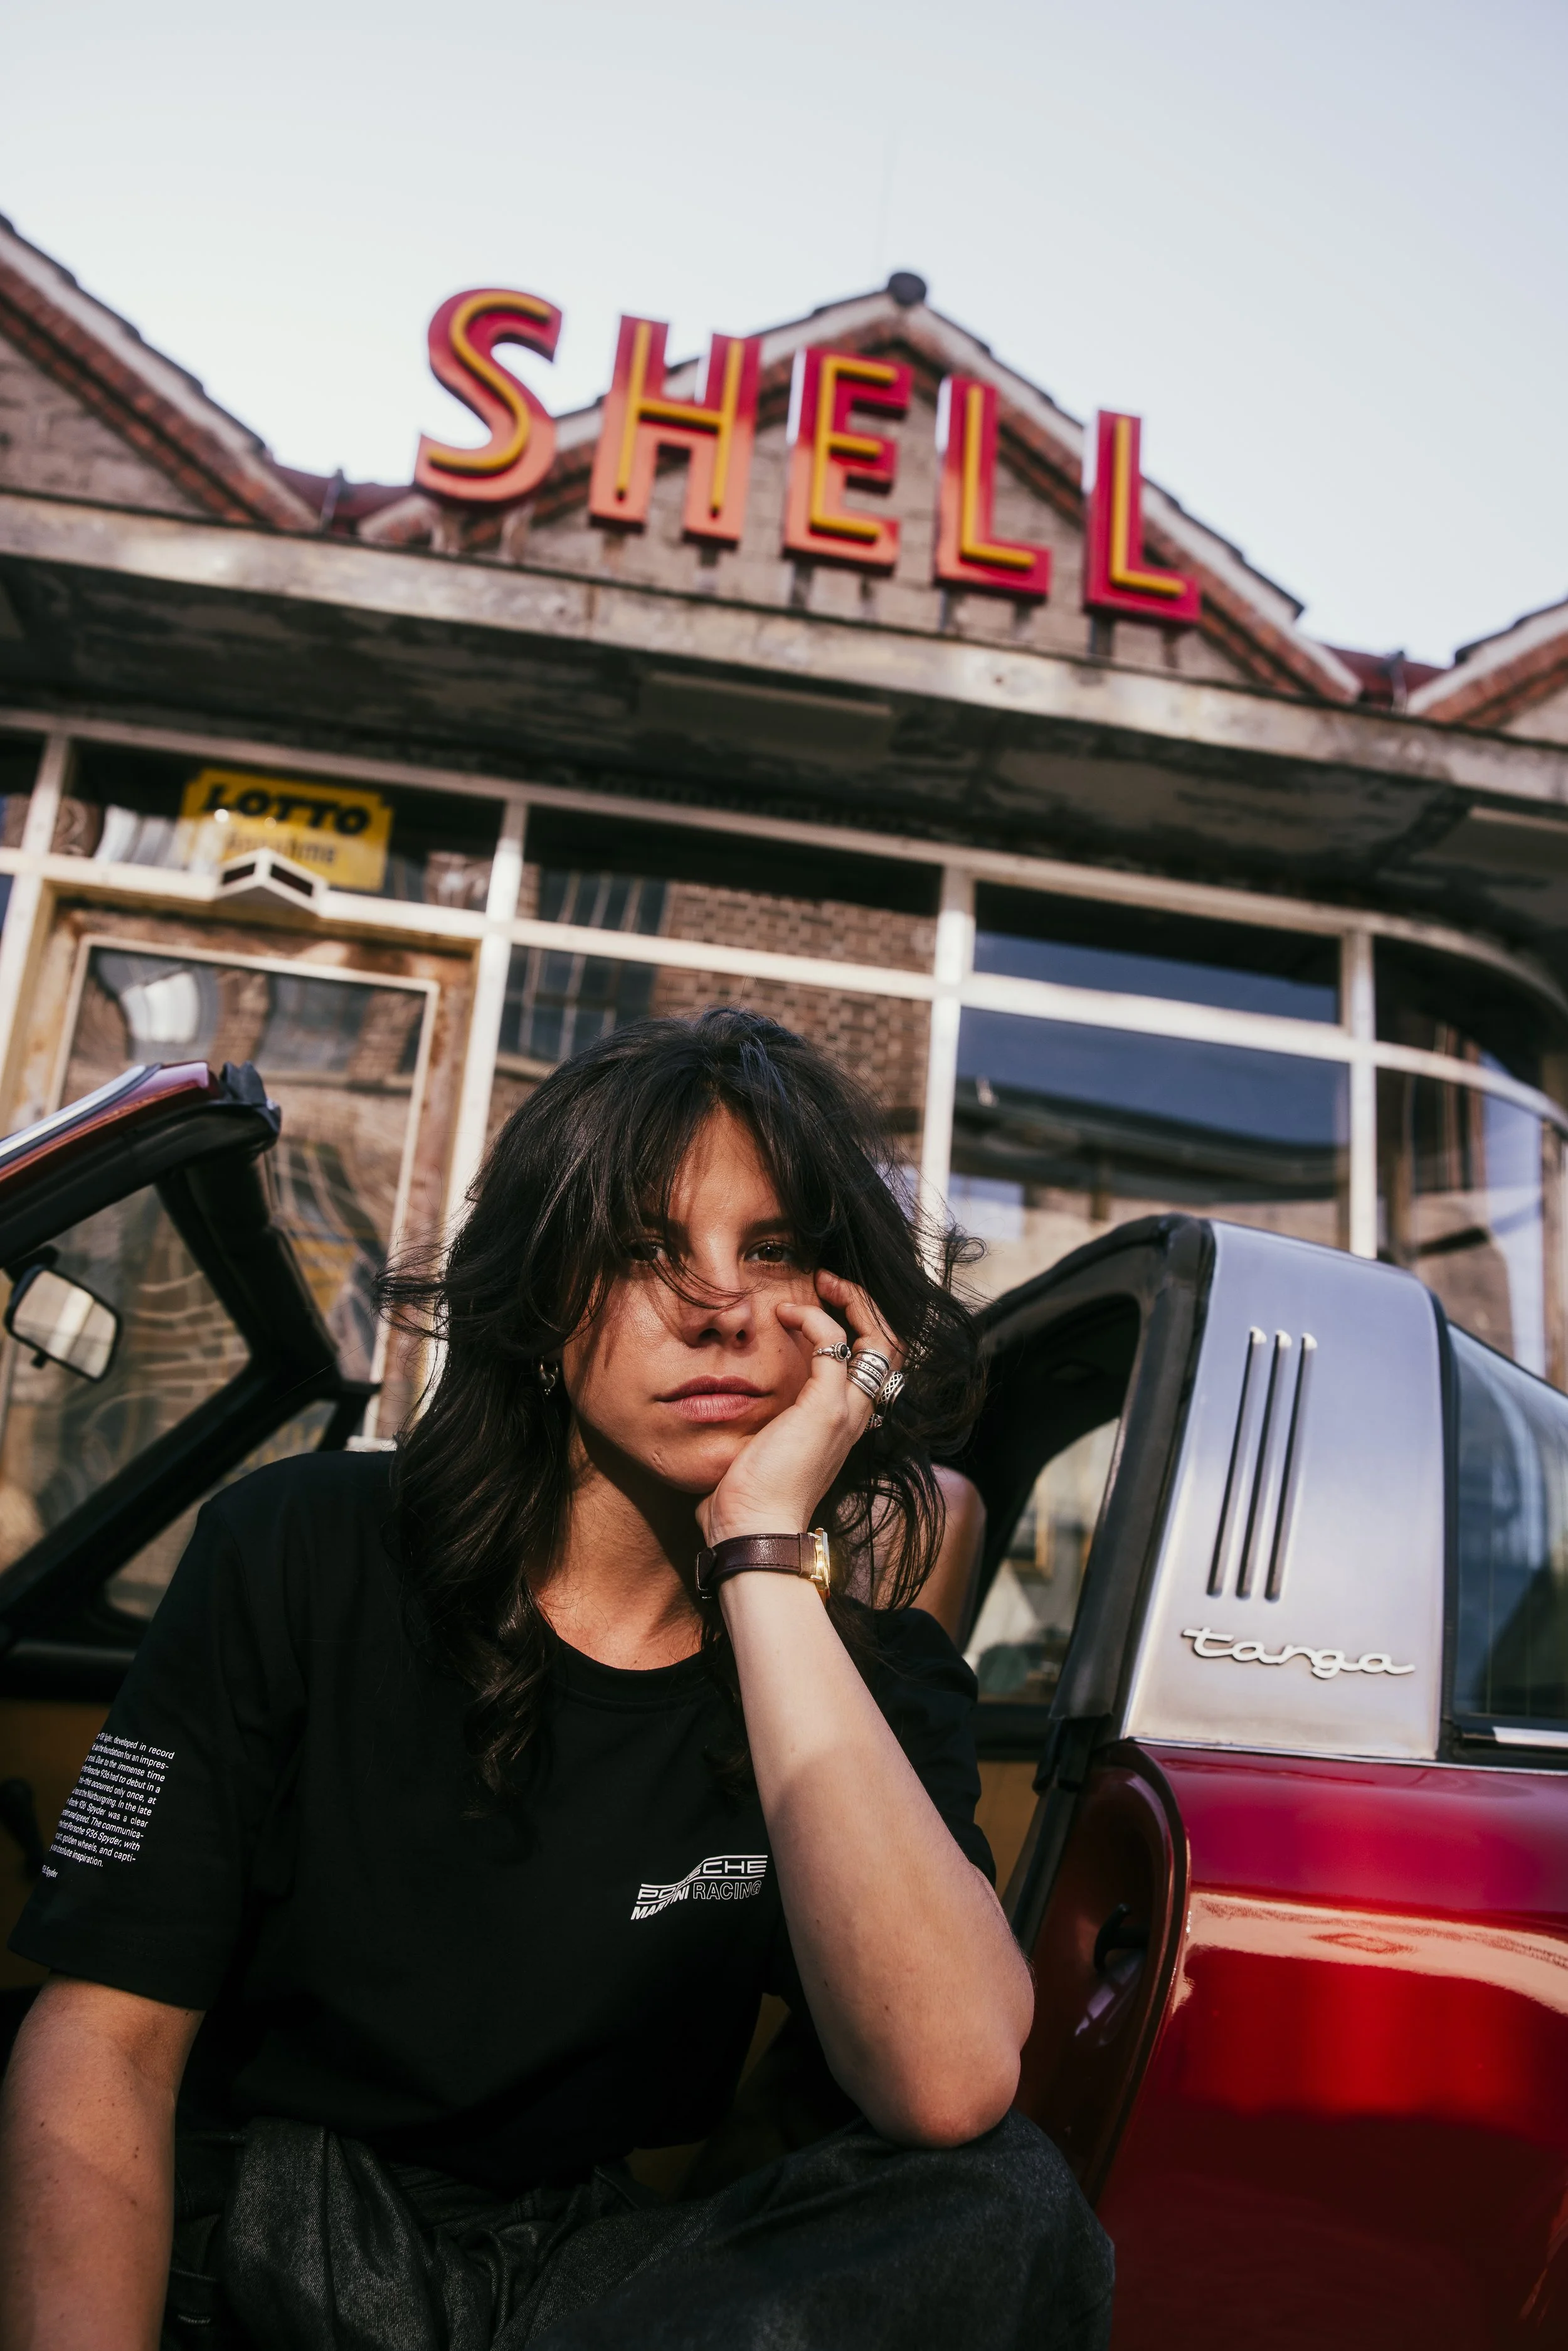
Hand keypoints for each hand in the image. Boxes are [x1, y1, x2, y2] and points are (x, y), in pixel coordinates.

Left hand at [697, 1271, 901, 1545]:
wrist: (750, 1528)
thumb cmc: (746, 1497)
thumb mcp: (763, 1445)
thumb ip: (767, 1418)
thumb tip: (737, 1398)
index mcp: (843, 1423)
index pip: (872, 1364)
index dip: (856, 1326)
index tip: (818, 1304)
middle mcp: (855, 1415)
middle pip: (890, 1345)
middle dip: (865, 1305)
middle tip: (828, 1284)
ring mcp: (846, 1411)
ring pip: (880, 1340)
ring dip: (854, 1302)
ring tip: (821, 1284)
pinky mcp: (826, 1407)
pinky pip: (835, 1343)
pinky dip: (814, 1319)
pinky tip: (785, 1315)